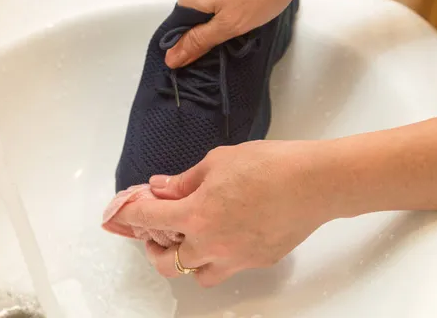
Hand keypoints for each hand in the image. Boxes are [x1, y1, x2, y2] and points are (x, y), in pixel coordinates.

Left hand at [115, 140, 337, 286]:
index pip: (149, 219)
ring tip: (192, 239)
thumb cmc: (268, 165)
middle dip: (155, 248)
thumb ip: (184, 181)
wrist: (314, 182)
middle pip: (166, 263)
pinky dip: (218, 257)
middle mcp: (211, 244)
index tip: (122, 212)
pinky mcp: (257, 262)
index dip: (130, 214)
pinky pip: (227, 268)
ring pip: (197, 274)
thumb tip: (161, 187)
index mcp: (196, 215)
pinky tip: (226, 235)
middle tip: (158, 232)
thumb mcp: (217, 163)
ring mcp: (235, 258)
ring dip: (187, 260)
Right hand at [165, 0, 336, 67]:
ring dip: (224, 10)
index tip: (215, 48)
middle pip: (195, 14)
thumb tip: (172, 57)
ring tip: (248, 11)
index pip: (179, 30)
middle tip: (236, 31)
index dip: (196, 44)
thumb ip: (199, 42)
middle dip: (212, 25)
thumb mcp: (230, 25)